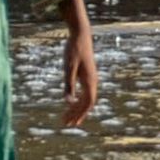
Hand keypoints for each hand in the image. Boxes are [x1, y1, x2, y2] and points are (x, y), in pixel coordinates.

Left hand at [59, 0, 99, 125]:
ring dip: (78, 109)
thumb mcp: (68, 68)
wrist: (81, 35)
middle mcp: (93, 81)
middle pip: (87, 104)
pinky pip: (86, 92)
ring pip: (87, 98)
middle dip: (77, 114)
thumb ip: (68, 85)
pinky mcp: (88, 74)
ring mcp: (91, 78)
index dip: (79, 114)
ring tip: (69, 117)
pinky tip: (72, 102)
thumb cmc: (73, 50)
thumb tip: (67, 102)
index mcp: (89, 82)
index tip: (69, 123)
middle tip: (66, 124)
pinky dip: (79, 100)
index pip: (87, 104)